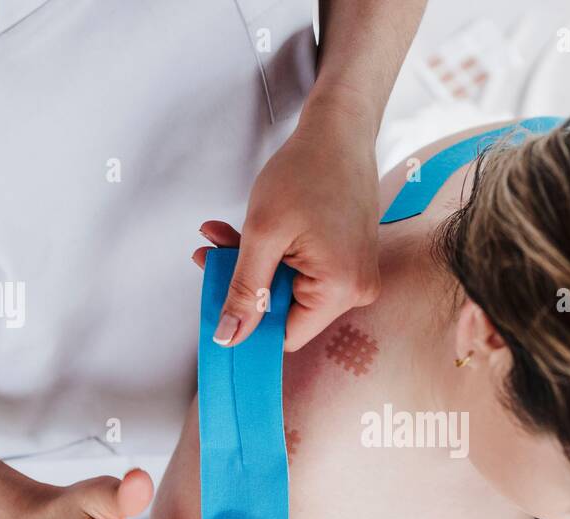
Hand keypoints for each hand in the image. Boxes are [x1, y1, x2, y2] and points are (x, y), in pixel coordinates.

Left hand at [205, 95, 380, 350]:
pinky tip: (250, 231)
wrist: (339, 131)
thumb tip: (229, 337)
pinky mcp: (349, 260)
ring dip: (254, 265)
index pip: (285, 335)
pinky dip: (273, 255)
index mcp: (341, 289)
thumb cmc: (308, 170)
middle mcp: (356, 289)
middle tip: (213, 253)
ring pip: (289, 289)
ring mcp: (355, 274)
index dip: (248, 322)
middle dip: (246, 283)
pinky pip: (303, 272)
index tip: (218, 303)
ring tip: (225, 234)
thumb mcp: (263, 234)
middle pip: (286, 311)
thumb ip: (244, 291)